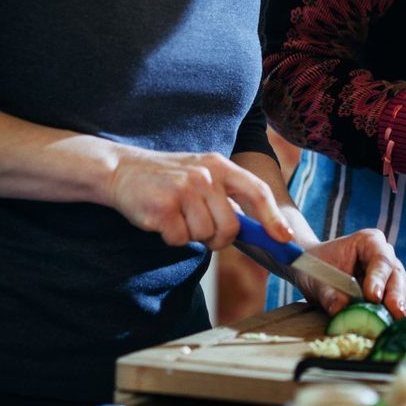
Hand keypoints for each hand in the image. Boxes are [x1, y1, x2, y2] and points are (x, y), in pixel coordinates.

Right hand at [108, 148, 292, 248]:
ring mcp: (185, 189)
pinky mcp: (164, 206)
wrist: (121, 169)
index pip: (257, 191)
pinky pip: (180, 239)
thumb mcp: (202, 175)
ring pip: (204, 236)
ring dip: (191, 236)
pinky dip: (171, 238)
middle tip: (198, 228)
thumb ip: (227, 196)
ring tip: (176, 216)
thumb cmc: (168, 178)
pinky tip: (161, 219)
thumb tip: (259, 230)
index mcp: (221, 165)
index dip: (273, 217)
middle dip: (218, 238)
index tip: (284, 238)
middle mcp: (206, 175)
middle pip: (230, 227)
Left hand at [293, 229, 405, 318]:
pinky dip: (402, 311)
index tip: (373, 296)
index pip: (379, 258)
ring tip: (400, 319)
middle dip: (396, 294)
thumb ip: (328, 294)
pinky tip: (400, 322)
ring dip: (403, 304)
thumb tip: (340, 309)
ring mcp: (391, 272)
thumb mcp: (317, 280)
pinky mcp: (392, 290)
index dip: (378, 277)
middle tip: (395, 311)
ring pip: (403, 287)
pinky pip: (403, 299)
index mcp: (368, 241)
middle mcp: (384, 254)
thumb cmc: (317, 269)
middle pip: (396, 273)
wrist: (317, 272)